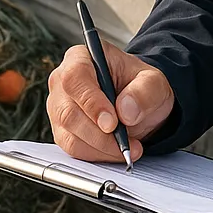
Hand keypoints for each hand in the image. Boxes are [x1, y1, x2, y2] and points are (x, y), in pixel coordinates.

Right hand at [46, 42, 174, 162]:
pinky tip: (116, 151)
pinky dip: (97, 155)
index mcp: (81, 57)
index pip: (75, 78)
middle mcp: (63, 81)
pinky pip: (73, 149)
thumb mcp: (153, 81)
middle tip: (125, 142)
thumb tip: (126, 110)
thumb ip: (144, 91)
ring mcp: (59, 107)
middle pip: (68, 112)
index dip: (91, 102)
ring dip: (101, 148)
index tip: (111, 123)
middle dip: (99, 134)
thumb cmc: (140, 84)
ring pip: (70, 135)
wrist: (138, 102)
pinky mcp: (62, 130)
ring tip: (128, 147)